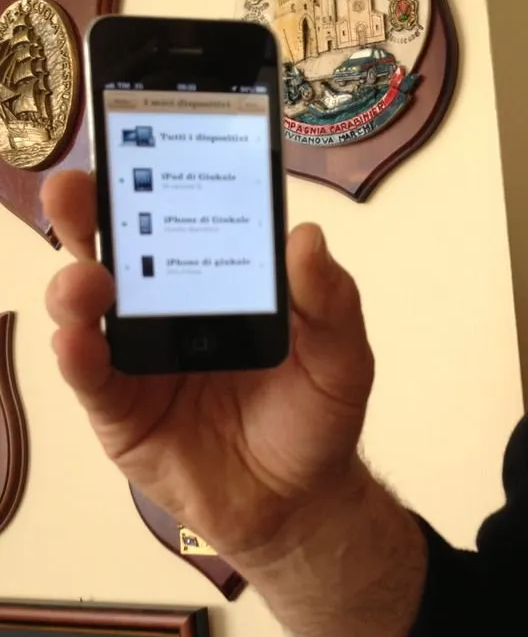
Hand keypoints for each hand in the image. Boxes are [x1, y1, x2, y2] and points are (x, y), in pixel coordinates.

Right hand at [42, 170, 375, 566]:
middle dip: (92, 215)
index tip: (139, 137)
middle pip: (121, 251)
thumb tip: (308, 238)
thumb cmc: (315, 417)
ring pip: (89, 309)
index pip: (184, 220)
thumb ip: (331, 303)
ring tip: (88, 281)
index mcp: (221, 283)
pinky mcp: (121, 411)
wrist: (298, 499)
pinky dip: (78, 357)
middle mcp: (170, 310)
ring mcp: (138, 359)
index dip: (158, 179)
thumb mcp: (341, 358)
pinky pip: (91, 379)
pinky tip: (76, 341)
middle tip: (77, 188)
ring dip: (77, 285)